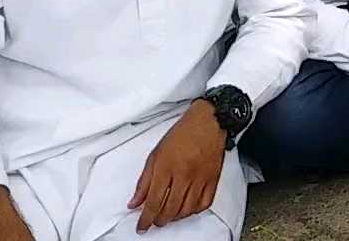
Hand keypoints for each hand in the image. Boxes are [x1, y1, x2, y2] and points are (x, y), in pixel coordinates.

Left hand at [128, 100, 225, 231]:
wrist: (208, 122)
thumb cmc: (182, 134)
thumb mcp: (155, 155)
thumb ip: (144, 181)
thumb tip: (135, 201)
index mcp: (166, 168)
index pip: (153, 202)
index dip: (145, 219)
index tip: (141, 226)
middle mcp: (184, 175)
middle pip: (170, 209)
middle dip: (159, 220)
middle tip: (154, 221)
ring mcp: (200, 178)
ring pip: (186, 210)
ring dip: (175, 217)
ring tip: (168, 216)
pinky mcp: (213, 179)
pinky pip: (204, 203)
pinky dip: (194, 210)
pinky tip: (187, 209)